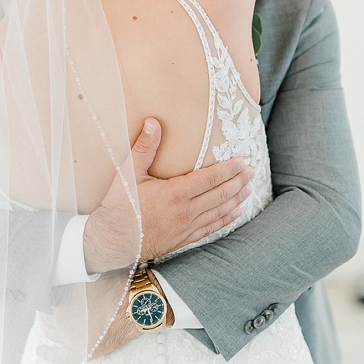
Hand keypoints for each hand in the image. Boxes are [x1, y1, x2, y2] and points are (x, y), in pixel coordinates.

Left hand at [37, 275, 137, 363]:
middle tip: (50, 308)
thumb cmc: (118, 285)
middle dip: (46, 311)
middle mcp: (62, 317)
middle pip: (46, 315)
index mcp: (62, 296)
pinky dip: (48, 354)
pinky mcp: (83, 350)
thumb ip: (73, 274)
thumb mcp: (90, 272)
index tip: (48, 294)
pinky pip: (60, 356)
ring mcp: (71, 335)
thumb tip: (62, 270)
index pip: (45, 297)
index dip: (47, 295)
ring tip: (47, 324)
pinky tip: (40, 351)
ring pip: (51, 332)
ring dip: (48, 328)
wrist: (139, 306)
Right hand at [84, 118, 253, 271]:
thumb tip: (153, 122)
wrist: (112, 240)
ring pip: (220, 212)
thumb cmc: (119, 206)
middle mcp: (186, 211)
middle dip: (238, 182)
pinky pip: (211, 228)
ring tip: (249, 189)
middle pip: (221, 194)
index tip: (242, 161)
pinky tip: (236, 213)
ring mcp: (186, 227)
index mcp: (175, 193)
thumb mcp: (128, 173)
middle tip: (251, 172)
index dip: (229, 169)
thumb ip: (144, 148)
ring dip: (237, 199)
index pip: (210, 178)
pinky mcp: (183, 239)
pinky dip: (226, 220)